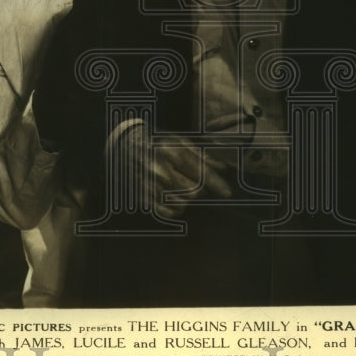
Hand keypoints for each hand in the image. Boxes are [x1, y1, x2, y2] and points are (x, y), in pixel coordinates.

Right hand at [113, 123, 231, 218]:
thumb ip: (202, 156)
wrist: (128, 147)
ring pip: (183, 203)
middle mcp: (160, 170)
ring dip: (189, 198)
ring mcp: (151, 185)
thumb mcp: (180, 142)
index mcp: (171, 152)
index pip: (201, 173)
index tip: (227, 192)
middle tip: (199, 182)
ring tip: (185, 186)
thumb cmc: (158, 143)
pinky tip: (175, 197)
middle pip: (194, 191)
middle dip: (202, 189)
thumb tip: (223, 167)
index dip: (217, 184)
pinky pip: (168, 212)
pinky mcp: (144, 197)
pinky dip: (177, 208)